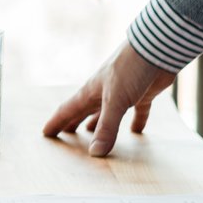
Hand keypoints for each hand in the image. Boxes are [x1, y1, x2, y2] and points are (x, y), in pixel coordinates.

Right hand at [41, 42, 175, 155]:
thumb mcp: (115, 101)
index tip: (45, 133)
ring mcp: (124, 93)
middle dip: (74, 124)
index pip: (68, 110)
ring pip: (108, 114)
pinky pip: (138, 112)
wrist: (156, 49)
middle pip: (85, 112)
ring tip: (94, 138)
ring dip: (100, 125)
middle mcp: (104, 93)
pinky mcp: (143, 94)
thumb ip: (106, 128)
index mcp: (91, 92)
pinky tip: (137, 131)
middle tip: (65, 137)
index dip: (56, 122)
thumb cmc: (130, 68)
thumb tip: (95, 153)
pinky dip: (136, 122)